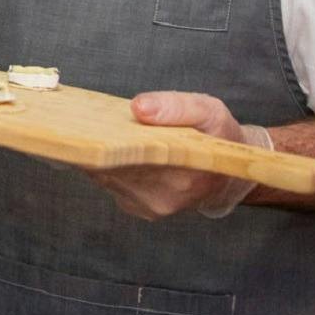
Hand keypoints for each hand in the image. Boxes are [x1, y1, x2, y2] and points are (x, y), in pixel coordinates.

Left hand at [86, 92, 267, 220]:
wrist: (226, 174)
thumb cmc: (218, 137)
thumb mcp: (209, 111)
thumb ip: (175, 106)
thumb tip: (137, 108)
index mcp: (183, 172)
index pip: (127, 158)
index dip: (102, 140)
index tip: (88, 123)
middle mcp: (164, 196)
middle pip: (108, 166)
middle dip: (97, 140)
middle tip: (89, 117)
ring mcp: (149, 206)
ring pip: (104, 174)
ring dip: (100, 150)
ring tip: (102, 128)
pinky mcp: (138, 208)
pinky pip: (109, 182)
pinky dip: (105, 162)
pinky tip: (114, 146)